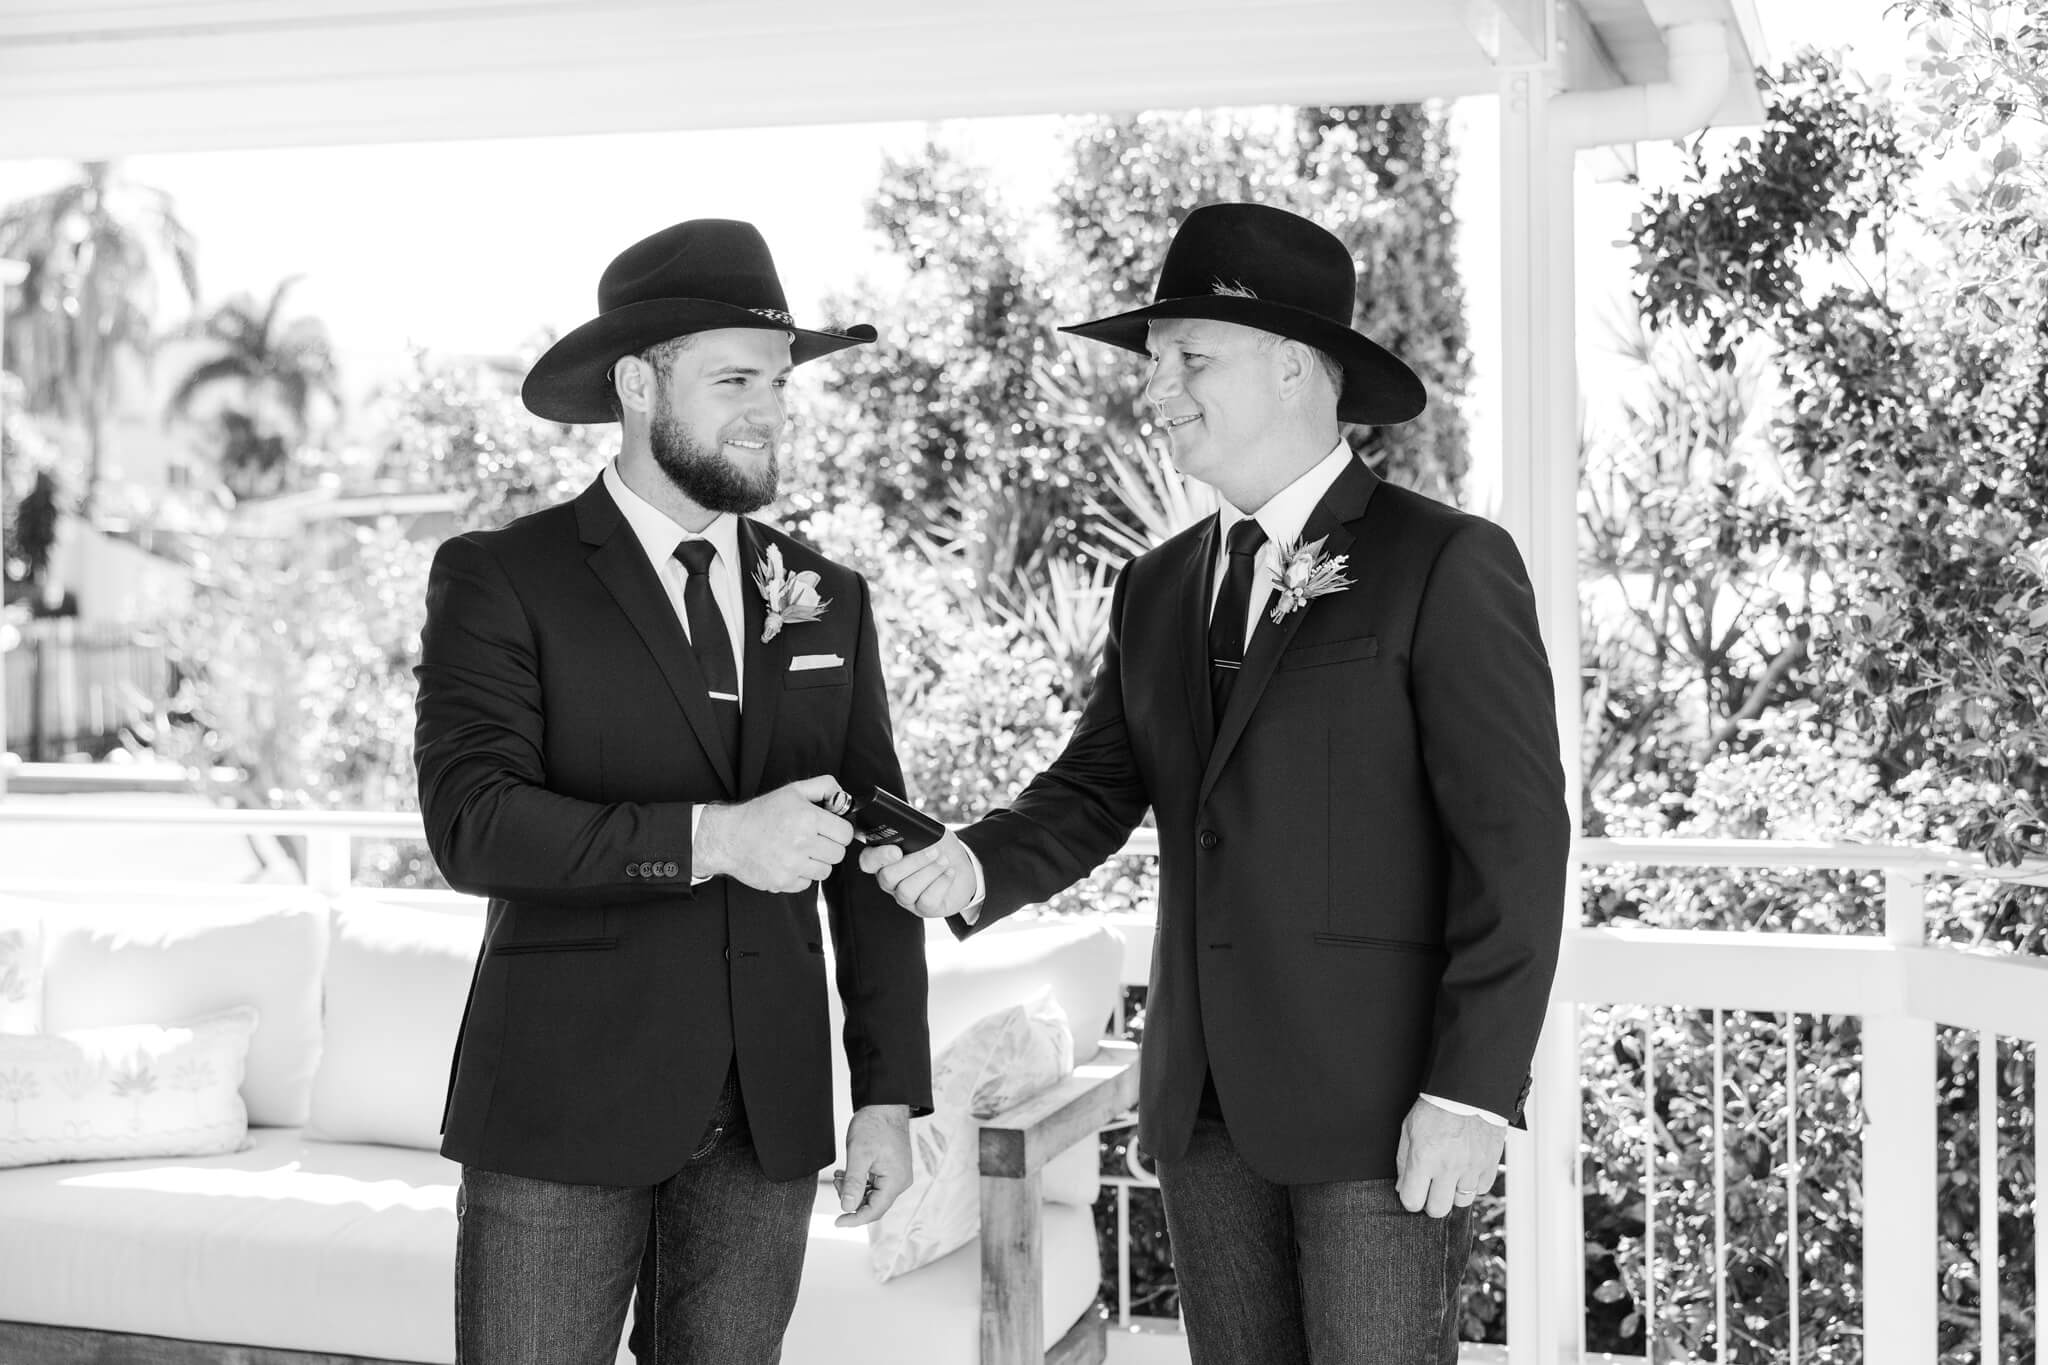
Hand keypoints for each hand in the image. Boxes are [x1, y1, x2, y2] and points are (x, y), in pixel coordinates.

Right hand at [694, 775, 852, 892]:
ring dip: (816, 862)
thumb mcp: (792, 791)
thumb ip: (823, 786)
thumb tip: (844, 797)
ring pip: (826, 871)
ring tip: (800, 851)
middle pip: (838, 854)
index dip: (839, 830)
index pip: (845, 833)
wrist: (729, 837)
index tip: (829, 829)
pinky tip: (788, 862)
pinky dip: (800, 875)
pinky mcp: (783, 882)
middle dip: (829, 846)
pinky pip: (807, 883)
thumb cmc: (760, 814)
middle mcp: (801, 842)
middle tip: (814, 840)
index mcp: (807, 818)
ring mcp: (792, 865)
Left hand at [834, 1104, 911, 1226]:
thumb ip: (853, 1183)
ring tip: (842, 1173)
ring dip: (854, 1189)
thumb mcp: (859, 1154)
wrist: (885, 1105)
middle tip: (838, 1180)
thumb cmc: (874, 1125)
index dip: (854, 1219)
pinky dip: (860, 1182)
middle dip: (852, 1199)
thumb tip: (847, 1207)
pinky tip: (849, 1172)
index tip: (837, 1222)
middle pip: (873, 1205)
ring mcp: (897, 1176)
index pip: (874, 1211)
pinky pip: (875, 1185)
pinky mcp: (892, 1170)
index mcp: (895, 1181)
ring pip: (872, 1196)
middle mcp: (900, 1182)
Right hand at [858, 831, 975, 918]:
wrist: (963, 867)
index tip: (897, 851)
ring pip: (906, 891)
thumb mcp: (931, 832)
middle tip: (934, 851)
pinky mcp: (923, 909)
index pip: (868, 861)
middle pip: (888, 877)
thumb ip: (919, 827)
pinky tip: (949, 872)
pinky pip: (926, 901)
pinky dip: (941, 883)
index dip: (878, 857)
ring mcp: (906, 898)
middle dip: (914, 862)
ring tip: (944, 860)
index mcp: (886, 859)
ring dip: (929, 872)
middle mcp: (891, 881)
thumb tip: (914, 823)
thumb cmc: (941, 848)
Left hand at [1394, 1097, 1504, 1218]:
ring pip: (1461, 1202)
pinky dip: (1473, 1183)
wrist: (1468, 1090)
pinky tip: (1466, 1169)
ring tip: (1450, 1175)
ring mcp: (1471, 1167)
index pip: (1412, 1201)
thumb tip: (1402, 1188)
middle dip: (1431, 1202)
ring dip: (1453, 1192)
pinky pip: (1481, 1189)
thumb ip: (1403, 1161)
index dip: (1410, 1199)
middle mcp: (1448, 1167)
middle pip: (1437, 1209)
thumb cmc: (1435, 1106)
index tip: (1412, 1192)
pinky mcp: (1490, 1164)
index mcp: (1424, 1158)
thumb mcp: (1409, 1129)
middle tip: (1431, 1188)